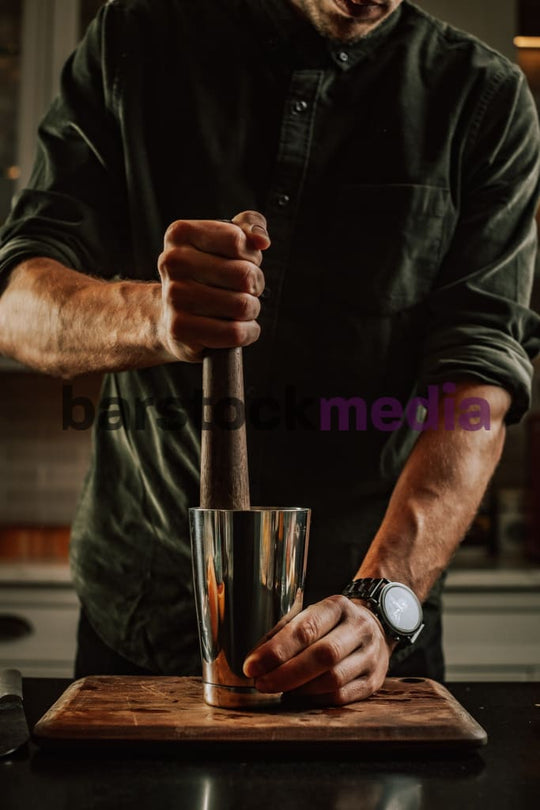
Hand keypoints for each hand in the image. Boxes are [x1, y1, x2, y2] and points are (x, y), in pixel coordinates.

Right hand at [157, 210, 269, 361]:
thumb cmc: (205, 273)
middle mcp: (172, 262)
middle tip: (245, 289)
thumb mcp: (225, 239)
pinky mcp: (180, 328)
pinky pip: (234, 332)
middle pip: (244, 274)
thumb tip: (261, 241)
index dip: (252, 255)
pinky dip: (248, 332)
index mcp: (180, 234)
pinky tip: (240, 327)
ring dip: (252, 310)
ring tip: (240, 308)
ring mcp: (173, 296)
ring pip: (242, 305)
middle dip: (256, 285)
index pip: (238, 241)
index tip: (244, 262)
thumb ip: (250, 225)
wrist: (170, 314)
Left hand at [242, 595, 391, 705]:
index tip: (251, 665)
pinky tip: (300, 696)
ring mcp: (371, 655)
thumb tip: (254, 659)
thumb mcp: (312, 615)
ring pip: (333, 679)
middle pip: (323, 656)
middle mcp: (359, 628)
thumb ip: (284, 633)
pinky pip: (342, 696)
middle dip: (286, 673)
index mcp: (338, 606)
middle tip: (260, 683)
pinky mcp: (374, 681)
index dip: (277, 650)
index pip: (306, 629)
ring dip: (300, 688)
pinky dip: (316, 699)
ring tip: (279, 688)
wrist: (376, 627)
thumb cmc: (332, 623)